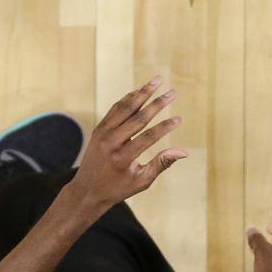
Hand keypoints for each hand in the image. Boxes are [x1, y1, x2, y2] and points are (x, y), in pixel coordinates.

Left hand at [67, 76, 186, 207]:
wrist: (86, 190)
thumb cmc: (117, 188)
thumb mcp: (141, 181)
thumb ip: (161, 164)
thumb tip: (184, 152)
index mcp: (122, 158)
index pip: (148, 137)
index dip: (165, 127)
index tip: (179, 119)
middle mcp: (110, 143)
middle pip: (138, 118)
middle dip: (157, 104)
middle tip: (173, 92)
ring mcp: (102, 134)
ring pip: (125, 108)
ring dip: (142, 93)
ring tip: (158, 80)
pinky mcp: (98, 129)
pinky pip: (115, 109)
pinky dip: (128, 99)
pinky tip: (141, 91)